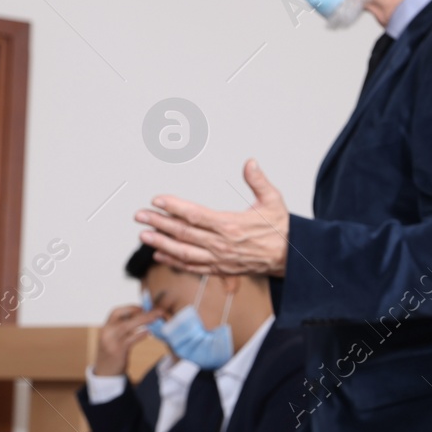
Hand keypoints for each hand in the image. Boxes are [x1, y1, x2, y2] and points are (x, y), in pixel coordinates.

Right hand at [93, 304, 157, 376]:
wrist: (105, 371)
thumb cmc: (113, 352)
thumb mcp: (115, 337)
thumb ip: (124, 327)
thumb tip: (142, 315)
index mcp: (106, 327)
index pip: (116, 312)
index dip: (131, 308)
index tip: (144, 308)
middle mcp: (106, 332)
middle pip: (124, 318)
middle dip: (142, 313)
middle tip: (158, 311)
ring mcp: (111, 342)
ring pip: (128, 327)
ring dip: (144, 321)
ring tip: (156, 318)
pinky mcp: (117, 351)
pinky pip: (131, 340)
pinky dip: (140, 335)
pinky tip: (149, 332)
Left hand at [135, 160, 289, 275]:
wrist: (292, 258)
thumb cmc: (281, 230)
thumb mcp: (273, 201)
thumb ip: (258, 181)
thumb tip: (250, 163)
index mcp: (231, 225)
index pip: (195, 215)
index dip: (173, 207)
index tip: (157, 200)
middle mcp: (222, 244)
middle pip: (183, 233)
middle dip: (159, 223)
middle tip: (139, 215)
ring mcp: (220, 258)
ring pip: (184, 252)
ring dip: (161, 244)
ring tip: (144, 236)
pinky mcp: (221, 268)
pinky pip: (193, 267)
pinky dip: (174, 262)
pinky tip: (160, 255)